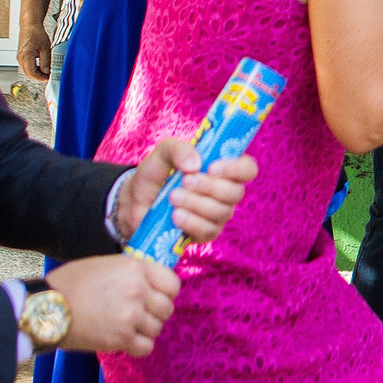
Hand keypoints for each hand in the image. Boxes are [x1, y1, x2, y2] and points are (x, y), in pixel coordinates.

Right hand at [16, 25, 51, 79]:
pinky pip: (27, 67)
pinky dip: (34, 69)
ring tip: (47, 70)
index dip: (41, 77)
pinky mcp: (21, 57)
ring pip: (28, 71)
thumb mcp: (45, 48)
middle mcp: (20, 59)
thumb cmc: (36, 34)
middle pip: (29, 74)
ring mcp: (20, 58)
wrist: (29, 26)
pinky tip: (42, 66)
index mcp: (26, 57)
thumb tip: (47, 72)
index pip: (32, 73)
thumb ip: (46, 62)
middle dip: (39, 76)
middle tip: (49, 75)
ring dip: (37, 73)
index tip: (49, 77)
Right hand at [47, 252, 180, 355]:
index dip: (166, 293)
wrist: (46, 306)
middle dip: (154, 313)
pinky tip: (125, 341)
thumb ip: (133, 272)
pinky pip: (146, 347)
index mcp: (137, 268)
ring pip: (157, 328)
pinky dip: (138, 346)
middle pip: (167, 308)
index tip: (155, 297)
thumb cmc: (71, 282)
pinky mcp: (121, 338)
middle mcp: (138, 290)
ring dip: (144, 330)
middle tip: (138, 314)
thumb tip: (152, 283)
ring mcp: (131, 315)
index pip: (173, 284)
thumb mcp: (107, 264)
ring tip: (126, 326)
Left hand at [111, 135, 259, 244]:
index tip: (212, 167)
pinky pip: (208, 230)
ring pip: (221, 212)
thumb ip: (178, 149)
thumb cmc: (155, 174)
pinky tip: (175, 215)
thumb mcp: (162, 154)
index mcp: (223, 169)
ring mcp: (217, 214)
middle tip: (185, 181)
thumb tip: (195, 164)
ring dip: (196, 203)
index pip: (248, 169)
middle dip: (209, 187)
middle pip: (236, 193)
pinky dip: (191, 222)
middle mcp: (225, 192)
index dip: (236, 169)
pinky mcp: (205, 233)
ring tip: (173, 197)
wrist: (135, 202)